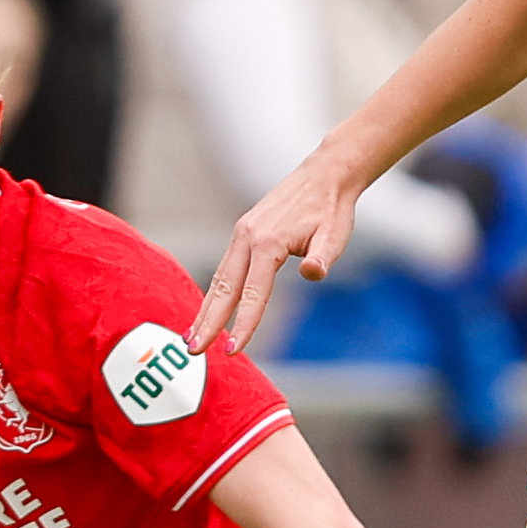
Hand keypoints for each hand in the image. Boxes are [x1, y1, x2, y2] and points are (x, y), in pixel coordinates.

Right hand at [189, 157, 361, 354]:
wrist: (324, 176)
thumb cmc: (331, 210)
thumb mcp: (335, 235)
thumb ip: (323, 257)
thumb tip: (313, 273)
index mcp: (268, 242)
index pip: (253, 294)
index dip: (244, 325)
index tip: (233, 351)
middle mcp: (247, 237)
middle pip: (224, 288)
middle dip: (208, 322)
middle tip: (193, 351)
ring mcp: (242, 234)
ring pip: (219, 278)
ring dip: (205, 309)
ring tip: (191, 337)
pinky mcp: (243, 232)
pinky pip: (225, 268)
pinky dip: (214, 292)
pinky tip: (208, 309)